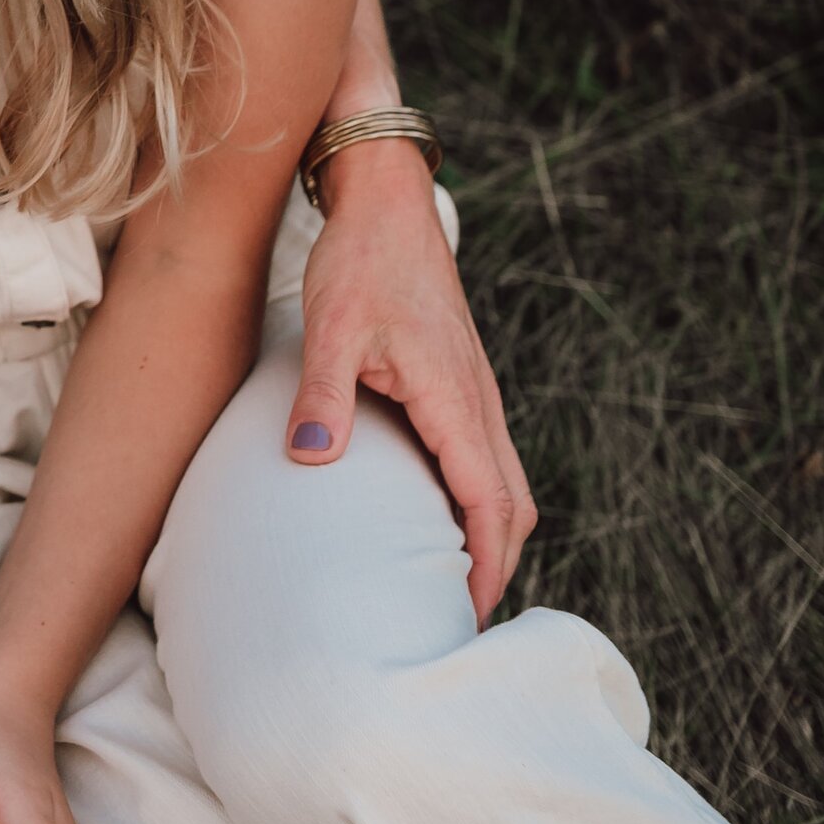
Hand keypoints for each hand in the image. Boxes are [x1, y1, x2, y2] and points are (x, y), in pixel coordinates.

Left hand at [288, 158, 535, 624]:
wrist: (385, 202)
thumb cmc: (358, 260)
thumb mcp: (331, 325)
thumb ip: (323, 394)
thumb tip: (310, 458)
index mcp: (455, 398)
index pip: (489, 504)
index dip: (483, 566)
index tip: (465, 617)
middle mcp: (478, 401)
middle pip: (512, 505)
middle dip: (496, 567)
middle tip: (458, 622)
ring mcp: (475, 392)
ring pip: (506, 482)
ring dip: (492, 536)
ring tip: (454, 584)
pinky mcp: (462, 382)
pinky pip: (487, 458)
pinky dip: (481, 501)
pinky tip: (442, 518)